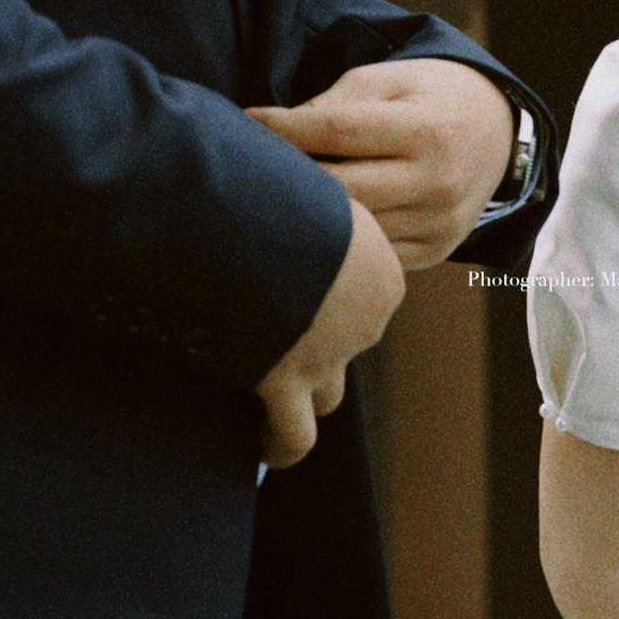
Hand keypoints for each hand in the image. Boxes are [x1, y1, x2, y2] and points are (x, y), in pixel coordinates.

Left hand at [248, 60, 515, 272]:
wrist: (495, 131)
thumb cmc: (426, 97)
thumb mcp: (386, 81)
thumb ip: (333, 105)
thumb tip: (270, 135)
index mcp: (429, 130)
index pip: (338, 132)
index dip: (284, 128)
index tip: (247, 120)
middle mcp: (438, 182)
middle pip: (341, 190)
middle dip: (292, 177)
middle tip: (254, 164)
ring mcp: (439, 224)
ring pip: (354, 230)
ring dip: (310, 213)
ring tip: (279, 192)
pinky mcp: (434, 251)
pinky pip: (372, 254)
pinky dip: (341, 238)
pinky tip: (318, 219)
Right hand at [252, 196, 404, 467]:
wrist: (239, 208)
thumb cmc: (264, 181)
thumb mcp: (304, 186)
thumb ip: (303, 202)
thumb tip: (275, 168)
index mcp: (380, 269)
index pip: (364, 293)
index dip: (330, 291)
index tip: (295, 283)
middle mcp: (366, 318)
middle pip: (347, 339)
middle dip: (312, 336)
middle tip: (267, 324)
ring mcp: (330, 355)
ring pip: (329, 392)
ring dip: (304, 393)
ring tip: (272, 395)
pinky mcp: (286, 382)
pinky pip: (295, 435)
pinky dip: (283, 446)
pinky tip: (267, 449)